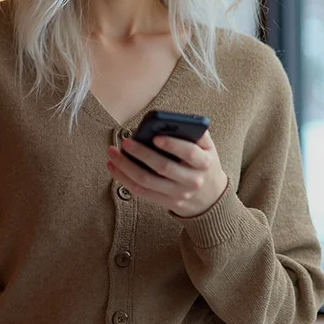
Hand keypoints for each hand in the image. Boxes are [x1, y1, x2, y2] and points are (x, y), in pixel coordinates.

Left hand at [106, 129, 227, 218]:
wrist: (210, 196)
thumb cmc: (202, 164)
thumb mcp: (208, 148)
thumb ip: (196, 133)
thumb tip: (172, 120)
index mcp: (204, 163)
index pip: (189, 153)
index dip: (173, 145)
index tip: (155, 137)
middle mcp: (192, 180)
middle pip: (163, 168)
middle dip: (142, 154)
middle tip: (125, 142)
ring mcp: (178, 194)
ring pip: (147, 181)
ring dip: (126, 167)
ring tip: (113, 153)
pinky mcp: (166, 203)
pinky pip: (141, 192)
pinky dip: (124, 179)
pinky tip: (113, 167)